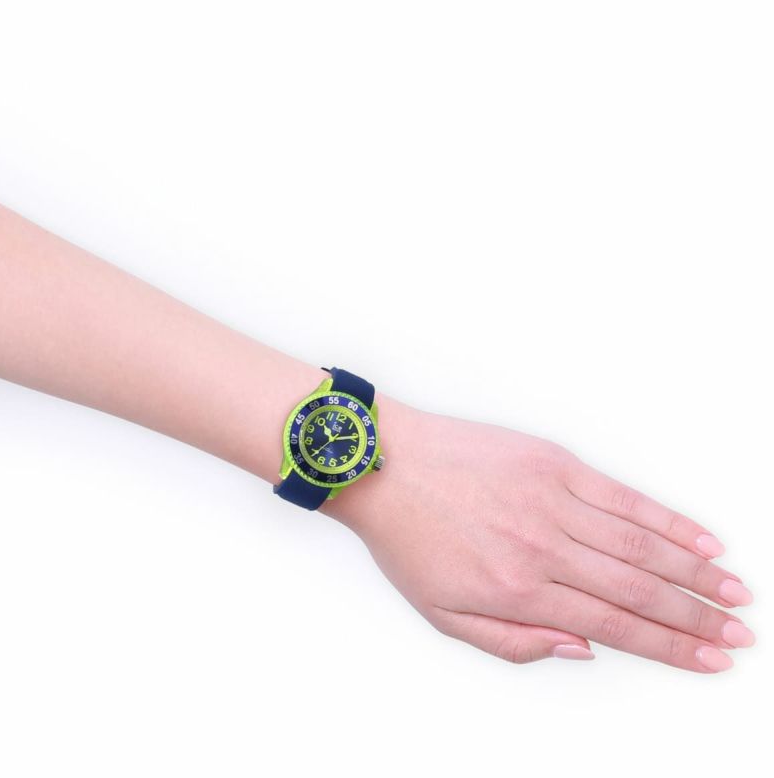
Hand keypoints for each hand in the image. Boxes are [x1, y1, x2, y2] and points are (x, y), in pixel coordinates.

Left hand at [326, 401, 754, 670]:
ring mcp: (552, 499)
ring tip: (734, 592)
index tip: (710, 659)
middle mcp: (543, 547)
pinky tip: (698, 537)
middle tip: (739, 634)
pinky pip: (620, 495)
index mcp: (517, 590)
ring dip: (695, 571)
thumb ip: (513, 643)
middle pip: (639, 588)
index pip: (613, 625)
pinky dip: (666, 518)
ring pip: (640, 543)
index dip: (669, 647)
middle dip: (696, 617)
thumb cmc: (408, 538)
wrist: (383, 464)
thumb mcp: (442, 614)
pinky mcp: (551, 462)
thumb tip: (583, 649)